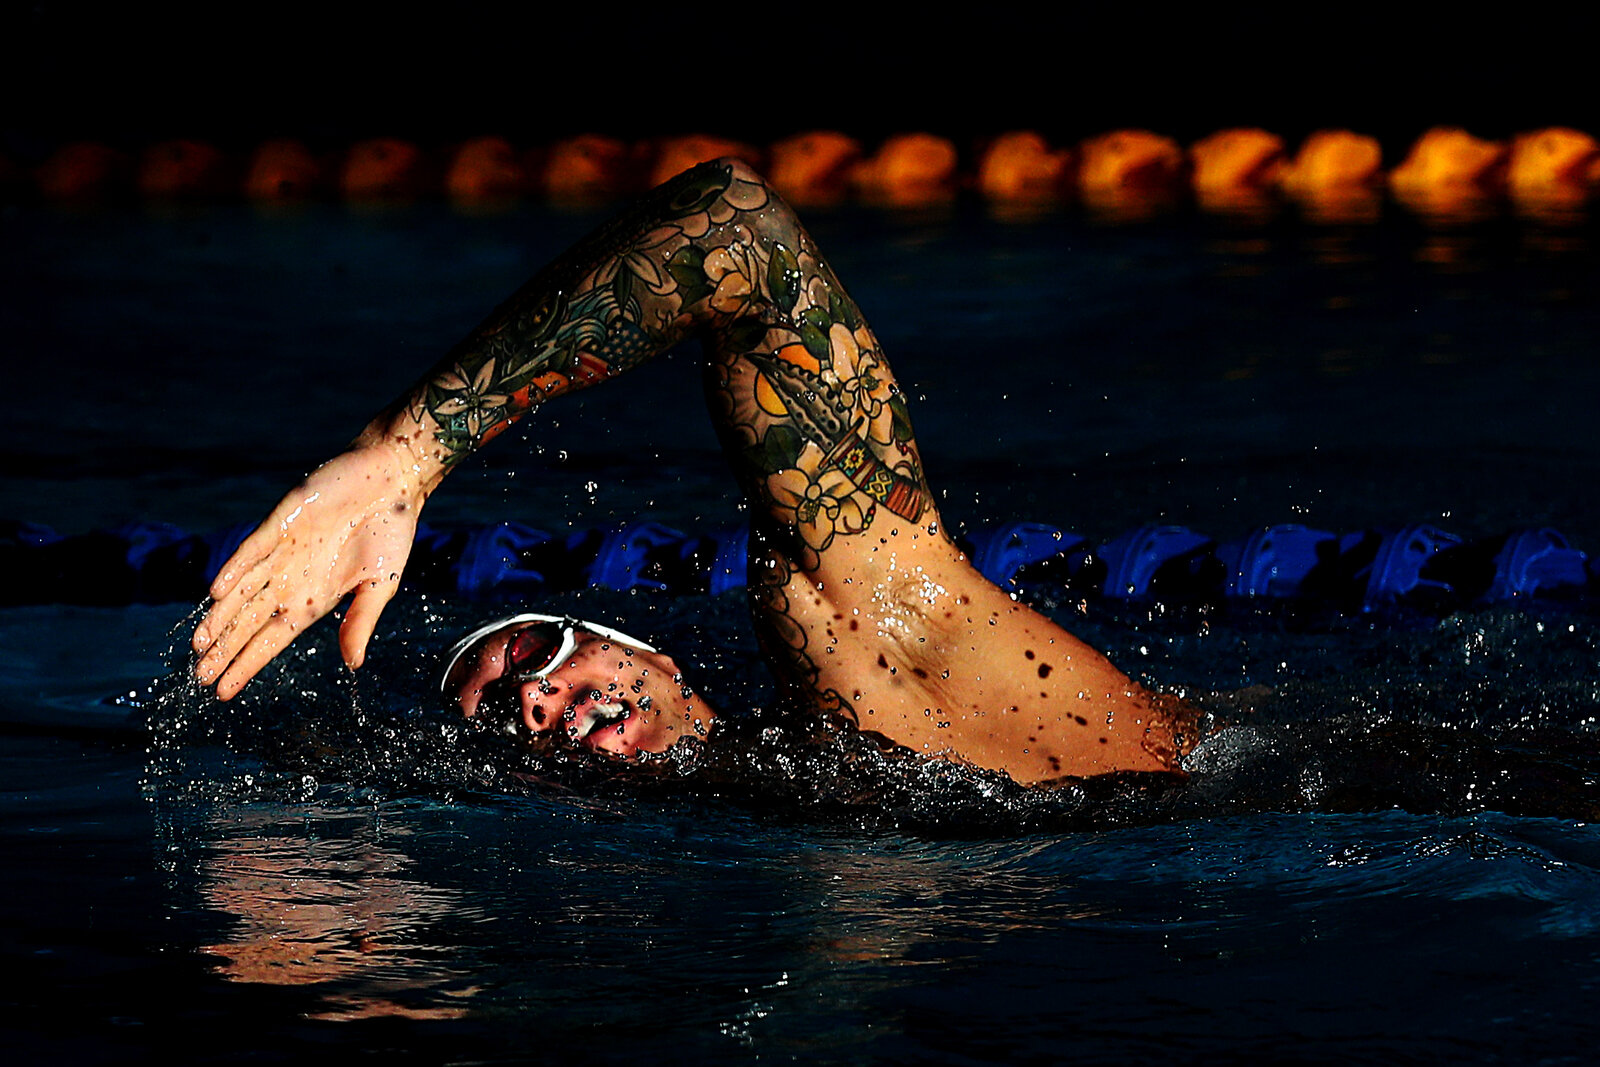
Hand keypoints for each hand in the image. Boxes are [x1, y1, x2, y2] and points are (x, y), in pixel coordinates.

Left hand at [192, 442, 427, 698]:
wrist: (392, 480)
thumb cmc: (391, 533)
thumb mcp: (382, 585)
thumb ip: (361, 621)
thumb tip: (352, 665)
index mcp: (314, 599)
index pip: (272, 639)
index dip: (248, 664)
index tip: (223, 691)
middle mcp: (291, 580)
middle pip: (249, 622)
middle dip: (224, 650)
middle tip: (199, 677)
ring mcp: (283, 552)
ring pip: (242, 591)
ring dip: (220, 617)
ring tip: (199, 645)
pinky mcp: (282, 521)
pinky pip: (253, 549)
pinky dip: (235, 569)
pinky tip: (217, 591)